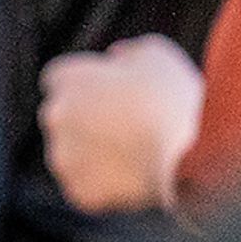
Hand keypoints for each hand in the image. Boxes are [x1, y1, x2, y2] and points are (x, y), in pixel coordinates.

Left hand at [38, 36, 202, 218]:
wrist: (186, 157)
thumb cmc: (173, 100)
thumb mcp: (158, 56)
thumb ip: (130, 51)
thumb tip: (117, 56)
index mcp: (67, 79)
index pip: (62, 78)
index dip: (89, 84)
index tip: (114, 91)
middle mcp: (54, 116)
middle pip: (64, 116)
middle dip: (87, 118)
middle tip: (129, 123)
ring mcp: (62, 157)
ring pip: (73, 153)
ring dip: (95, 151)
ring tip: (138, 151)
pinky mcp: (77, 190)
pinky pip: (88, 184)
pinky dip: (106, 182)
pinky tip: (135, 175)